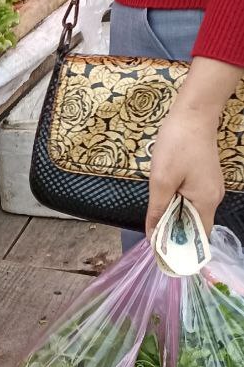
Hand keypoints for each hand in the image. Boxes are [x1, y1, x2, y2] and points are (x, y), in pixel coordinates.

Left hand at [146, 106, 224, 237]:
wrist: (193, 114)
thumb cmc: (177, 146)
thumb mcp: (161, 181)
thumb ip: (157, 210)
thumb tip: (152, 234)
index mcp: (206, 201)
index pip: (197, 236)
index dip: (180, 246)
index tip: (161, 251)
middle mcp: (213, 198)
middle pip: (194, 226)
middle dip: (174, 233)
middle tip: (152, 237)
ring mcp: (210, 188)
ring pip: (191, 213)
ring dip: (174, 218)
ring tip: (154, 221)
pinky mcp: (204, 179)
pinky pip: (192, 200)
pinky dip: (178, 205)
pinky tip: (163, 202)